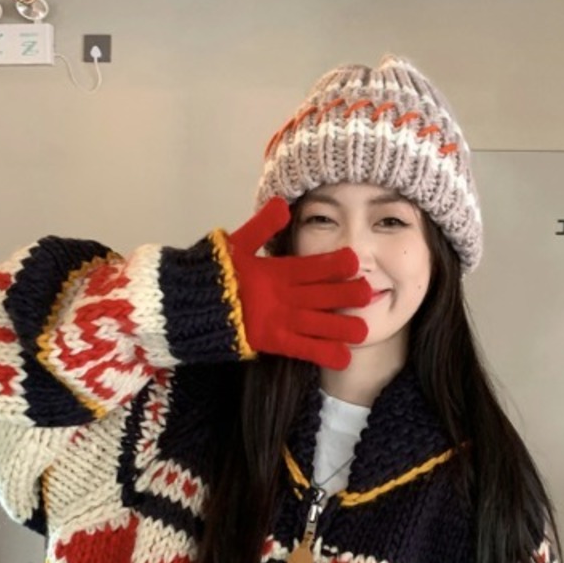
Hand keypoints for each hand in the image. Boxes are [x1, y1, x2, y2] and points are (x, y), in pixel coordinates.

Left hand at [226, 197, 372, 368]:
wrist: (197, 300)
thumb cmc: (219, 270)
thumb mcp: (239, 244)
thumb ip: (261, 226)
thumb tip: (281, 204)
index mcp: (284, 271)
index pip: (314, 266)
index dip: (333, 264)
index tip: (352, 260)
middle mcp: (290, 295)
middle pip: (323, 295)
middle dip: (345, 295)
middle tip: (365, 294)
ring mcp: (285, 319)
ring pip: (319, 323)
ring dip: (339, 327)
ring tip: (361, 332)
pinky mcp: (276, 340)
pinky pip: (303, 347)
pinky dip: (323, 353)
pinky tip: (344, 358)